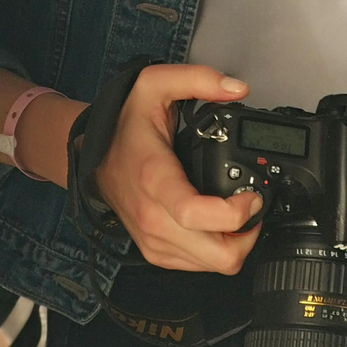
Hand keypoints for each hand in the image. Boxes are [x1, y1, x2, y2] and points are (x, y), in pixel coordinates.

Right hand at [93, 64, 262, 273]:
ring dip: (236, 244)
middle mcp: (153, 217)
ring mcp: (154, 239)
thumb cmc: (124, 124)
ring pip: (212, 266)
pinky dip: (217, 250)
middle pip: (216, 255)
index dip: (236, 213)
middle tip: (253, 206)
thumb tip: (237, 89)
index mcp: (155, 179)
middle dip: (247, 235)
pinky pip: (199, 267)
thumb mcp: (155, 83)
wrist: (92, 154)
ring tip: (240, 213)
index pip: (196, 214)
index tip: (252, 196)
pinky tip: (221, 223)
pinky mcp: (156, 251)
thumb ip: (198, 79)